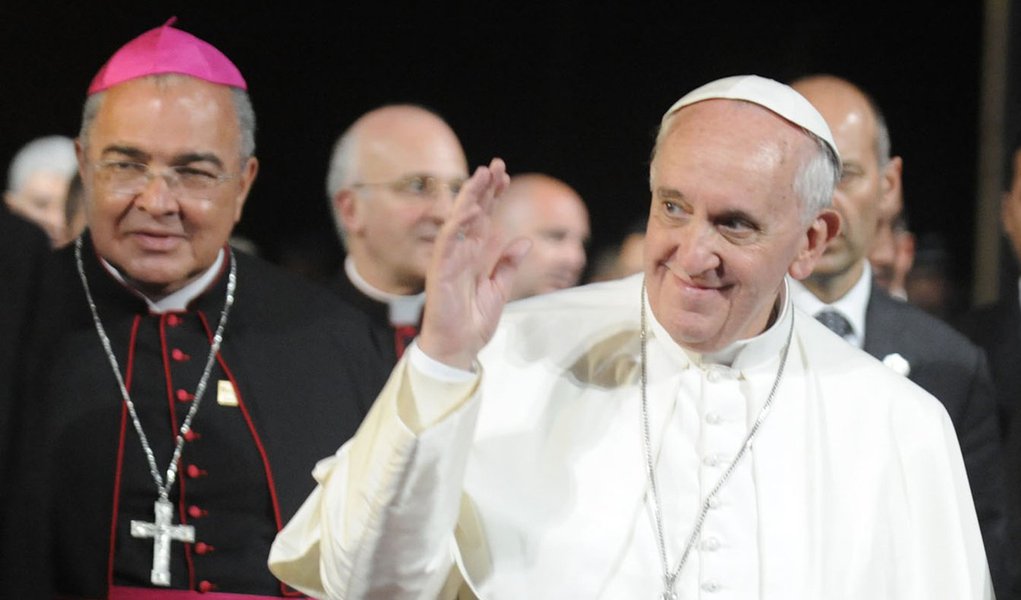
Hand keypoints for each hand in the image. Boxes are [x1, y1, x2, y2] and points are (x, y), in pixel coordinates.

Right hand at [418, 158, 530, 369]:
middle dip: (483, 188)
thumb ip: (508, 264)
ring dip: (470, 197)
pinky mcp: (441, 271)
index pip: (484, 218)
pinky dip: (460, 224)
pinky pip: (449, 242)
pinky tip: (473, 208)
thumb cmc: (473, 322)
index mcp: (474, 254)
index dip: (492, 196)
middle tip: (496, 165)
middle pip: (472, 211)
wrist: (458, 348)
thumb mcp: (500, 289)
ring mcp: (450, 259)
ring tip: (483, 175)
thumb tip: (524, 240)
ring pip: (459, 219)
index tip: (503, 175)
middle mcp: (461, 252)